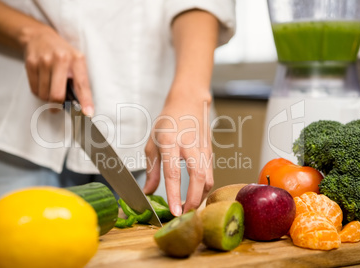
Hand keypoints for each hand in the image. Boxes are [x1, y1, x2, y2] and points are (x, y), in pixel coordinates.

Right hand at [24, 28, 93, 115]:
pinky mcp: (30, 64)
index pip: (82, 85)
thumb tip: (80, 105)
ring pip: (44, 95)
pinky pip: (34, 89)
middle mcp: (60, 59)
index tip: (88, 113)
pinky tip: (43, 82)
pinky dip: (39, 91)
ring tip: (51, 87)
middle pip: (57, 95)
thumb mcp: (76, 61)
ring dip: (47, 98)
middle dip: (57, 106)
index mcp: (76, 59)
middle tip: (57, 108)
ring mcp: (44, 61)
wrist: (40, 37)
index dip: (85, 101)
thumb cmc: (62, 53)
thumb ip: (79, 80)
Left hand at [143, 88, 213, 215]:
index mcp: (170, 141)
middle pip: (198, 178)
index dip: (174, 194)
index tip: (174, 211)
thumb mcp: (153, 142)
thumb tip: (148, 192)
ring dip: (200, 197)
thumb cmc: (167, 122)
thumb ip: (151, 169)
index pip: (173, 172)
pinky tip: (196, 195)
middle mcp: (189, 145)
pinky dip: (204, 189)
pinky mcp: (210, 152)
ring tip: (189, 207)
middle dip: (194, 200)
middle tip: (185, 214)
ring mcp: (202, 148)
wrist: (188, 103)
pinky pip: (210, 174)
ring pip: (208, 178)